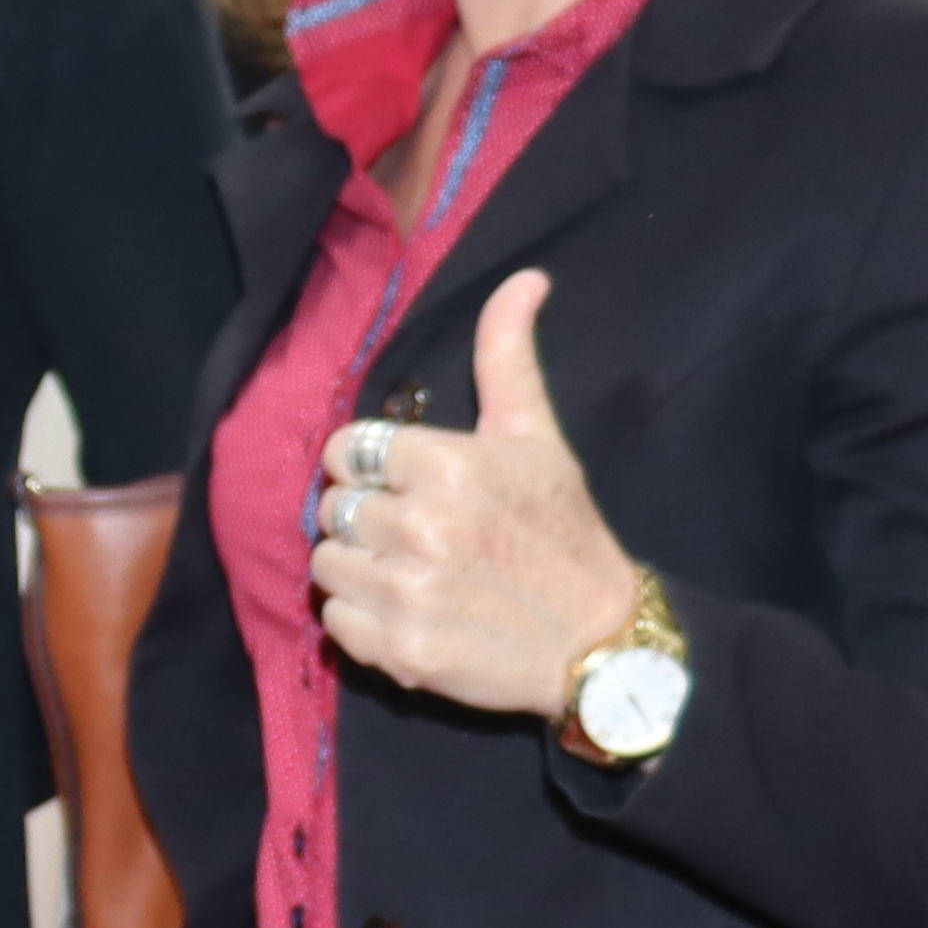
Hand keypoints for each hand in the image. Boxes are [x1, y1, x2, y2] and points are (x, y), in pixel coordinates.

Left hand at [310, 273, 638, 715]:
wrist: (602, 644)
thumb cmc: (564, 534)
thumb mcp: (538, 439)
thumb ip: (507, 358)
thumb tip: (525, 277)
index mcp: (448, 466)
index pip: (346, 449)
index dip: (370, 467)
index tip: (405, 484)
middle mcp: (421, 526)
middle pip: (332, 507)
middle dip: (366, 517)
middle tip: (419, 535)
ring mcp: (407, 591)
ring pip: (325, 563)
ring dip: (359, 568)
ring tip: (415, 574)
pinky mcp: (399, 650)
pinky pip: (334, 620)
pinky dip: (362, 620)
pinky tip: (412, 614)